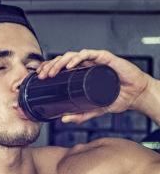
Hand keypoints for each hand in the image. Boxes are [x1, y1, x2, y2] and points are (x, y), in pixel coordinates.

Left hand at [36, 49, 151, 123]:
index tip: (38, 77)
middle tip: (42, 76)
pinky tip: (69, 65)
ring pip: (72, 55)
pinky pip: (89, 54)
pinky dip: (77, 58)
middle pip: (63, 60)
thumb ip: (80, 115)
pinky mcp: (105, 58)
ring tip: (51, 72)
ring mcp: (95, 60)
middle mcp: (86, 64)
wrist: (135, 95)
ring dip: (59, 62)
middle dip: (50, 66)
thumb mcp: (93, 110)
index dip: (48, 69)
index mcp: (81, 73)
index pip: (61, 67)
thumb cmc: (116, 98)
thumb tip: (63, 119)